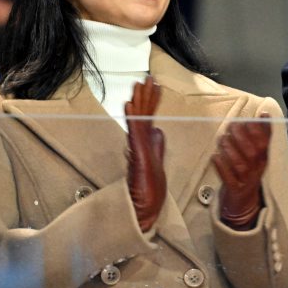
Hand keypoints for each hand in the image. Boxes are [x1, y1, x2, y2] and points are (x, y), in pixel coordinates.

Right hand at [126, 76, 165, 232]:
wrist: (143, 209)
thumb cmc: (149, 190)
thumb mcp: (157, 161)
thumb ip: (157, 144)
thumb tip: (158, 130)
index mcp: (146, 143)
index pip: (149, 116)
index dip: (151, 100)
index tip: (154, 85)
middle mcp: (140, 143)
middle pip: (142, 114)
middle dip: (145, 95)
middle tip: (146, 78)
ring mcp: (138, 148)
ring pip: (138, 119)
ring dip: (139, 101)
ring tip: (139, 84)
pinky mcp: (137, 155)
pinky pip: (134, 133)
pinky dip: (132, 118)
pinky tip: (129, 106)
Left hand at [212, 114, 271, 229]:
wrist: (243, 202)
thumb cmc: (249, 171)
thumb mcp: (258, 155)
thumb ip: (260, 136)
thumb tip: (264, 115)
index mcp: (264, 158)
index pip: (265, 143)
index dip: (259, 130)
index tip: (251, 119)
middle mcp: (257, 169)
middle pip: (252, 152)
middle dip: (241, 136)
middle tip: (231, 126)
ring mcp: (246, 180)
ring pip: (239, 163)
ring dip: (229, 149)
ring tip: (222, 138)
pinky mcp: (234, 189)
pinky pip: (227, 178)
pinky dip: (221, 166)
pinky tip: (215, 156)